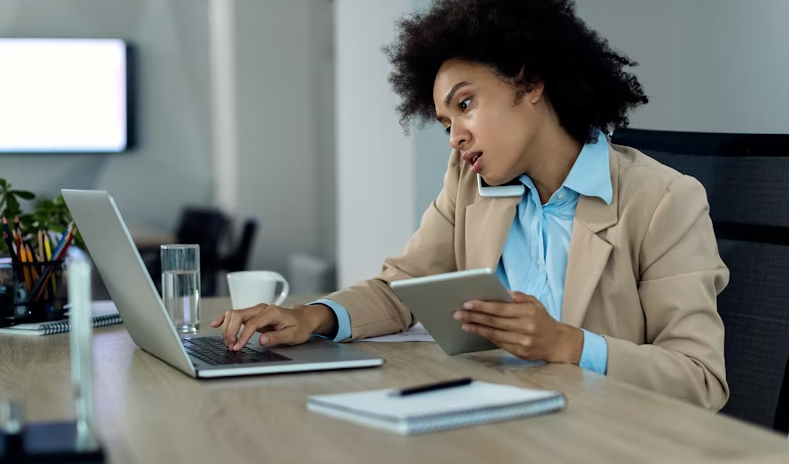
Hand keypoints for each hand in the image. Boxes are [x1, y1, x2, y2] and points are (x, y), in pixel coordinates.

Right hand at [210, 303, 336, 350]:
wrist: (303, 319)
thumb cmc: (300, 327)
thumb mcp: (293, 335)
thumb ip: (277, 337)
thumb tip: (262, 340)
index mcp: (272, 312)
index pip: (252, 323)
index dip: (243, 336)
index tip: (237, 347)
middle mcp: (262, 308)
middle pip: (238, 315)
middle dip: (231, 331)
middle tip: (231, 347)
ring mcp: (256, 310)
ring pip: (234, 314)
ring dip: (227, 328)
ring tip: (228, 343)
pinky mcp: (253, 314)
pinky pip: (235, 314)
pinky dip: (224, 319)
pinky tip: (216, 324)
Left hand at [453, 291, 582, 363]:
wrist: (558, 342)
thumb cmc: (543, 320)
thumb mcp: (535, 303)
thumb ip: (518, 297)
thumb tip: (502, 291)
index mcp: (528, 312)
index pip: (500, 308)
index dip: (482, 306)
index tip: (467, 303)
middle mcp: (525, 327)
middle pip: (494, 321)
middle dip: (474, 317)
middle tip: (458, 313)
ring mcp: (522, 341)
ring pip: (494, 334)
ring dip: (476, 329)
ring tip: (463, 324)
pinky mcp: (520, 352)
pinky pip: (499, 343)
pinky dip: (486, 337)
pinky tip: (476, 332)